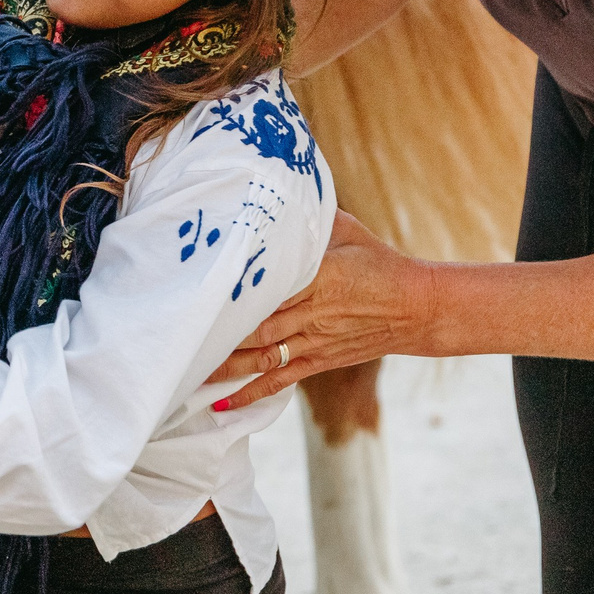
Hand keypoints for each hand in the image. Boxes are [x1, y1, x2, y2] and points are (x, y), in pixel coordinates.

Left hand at [209, 211, 430, 410]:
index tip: (198, 292)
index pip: (268, 286)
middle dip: (217, 335)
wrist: (416, 306)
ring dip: (225, 368)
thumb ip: (310, 217)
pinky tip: (223, 403)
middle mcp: (312, 312)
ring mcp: (315, 341)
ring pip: (263, 357)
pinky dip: (251, 393)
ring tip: (188, 374)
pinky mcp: (319, 361)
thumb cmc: (378, 261)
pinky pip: (280, 379)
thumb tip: (277, 189)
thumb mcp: (346, 229)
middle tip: (178, 338)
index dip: (234, 292)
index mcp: (318, 276)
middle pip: (257, 327)